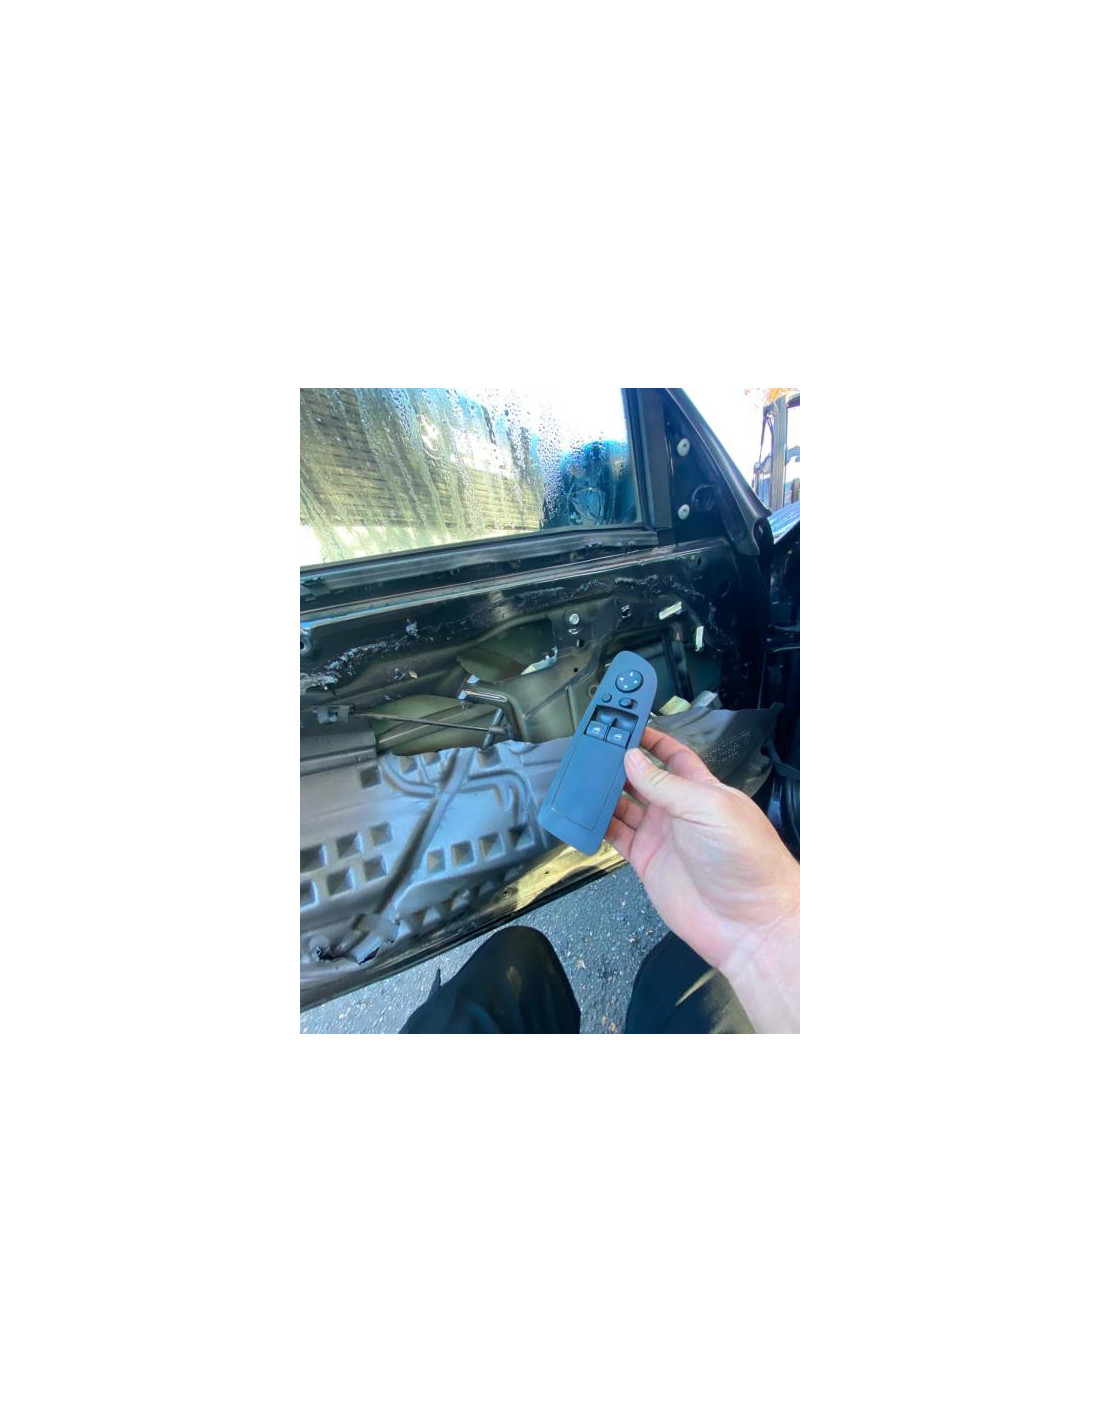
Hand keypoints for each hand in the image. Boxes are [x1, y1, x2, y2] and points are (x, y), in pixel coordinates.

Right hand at [606, 726, 798, 1031]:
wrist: (747, 922)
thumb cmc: (747, 862)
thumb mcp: (707, 809)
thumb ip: (666, 785)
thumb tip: (633, 759)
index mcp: (702, 790)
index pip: (673, 756)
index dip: (650, 739)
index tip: (625, 724)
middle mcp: (680, 811)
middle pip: (642, 778)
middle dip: (618, 763)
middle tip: (593, 749)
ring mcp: (662, 836)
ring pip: (624, 806)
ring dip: (603, 792)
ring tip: (581, 777)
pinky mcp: (647, 862)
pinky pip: (616, 837)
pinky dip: (598, 825)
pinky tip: (584, 814)